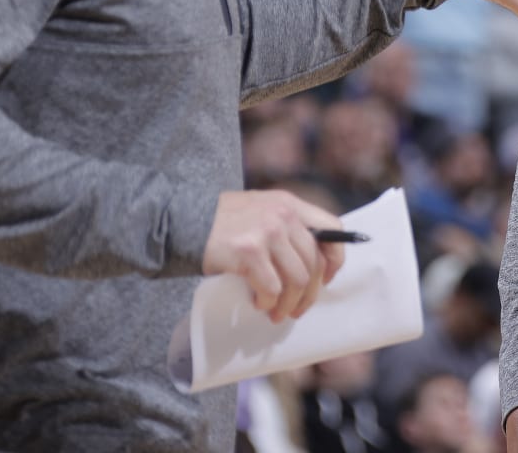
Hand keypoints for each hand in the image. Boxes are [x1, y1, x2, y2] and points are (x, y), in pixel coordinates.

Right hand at [203, 190, 346, 322]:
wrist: (183, 219)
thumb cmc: (224, 222)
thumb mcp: (262, 210)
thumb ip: (286, 226)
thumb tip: (312, 263)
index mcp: (291, 205)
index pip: (331, 229)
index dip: (335, 258)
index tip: (326, 279)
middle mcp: (284, 215)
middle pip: (314, 262)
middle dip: (308, 294)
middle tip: (296, 310)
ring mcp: (267, 232)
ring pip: (297, 279)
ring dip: (288, 303)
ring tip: (276, 312)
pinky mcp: (249, 252)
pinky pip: (271, 287)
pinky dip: (267, 301)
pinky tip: (257, 303)